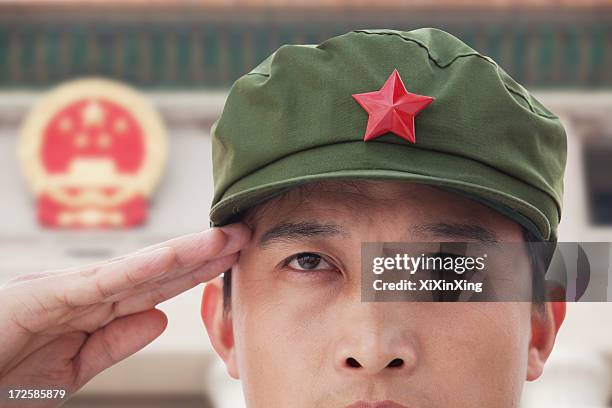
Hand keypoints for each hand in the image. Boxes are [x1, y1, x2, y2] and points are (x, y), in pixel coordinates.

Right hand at [0, 223, 250, 406]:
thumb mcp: (73, 368)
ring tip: (225, 236)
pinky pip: (103, 282)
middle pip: (159, 269)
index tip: (233, 257)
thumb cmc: (4, 371)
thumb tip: (161, 319)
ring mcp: (72, 290)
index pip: (159, 286)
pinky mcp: (49, 296)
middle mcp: (90, 290)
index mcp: (96, 307)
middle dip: (204, 252)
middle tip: (245, 232)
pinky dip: (140, 268)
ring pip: (140, 267)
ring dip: (185, 252)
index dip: (199, 270)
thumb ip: (116, 342)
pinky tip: (174, 257)